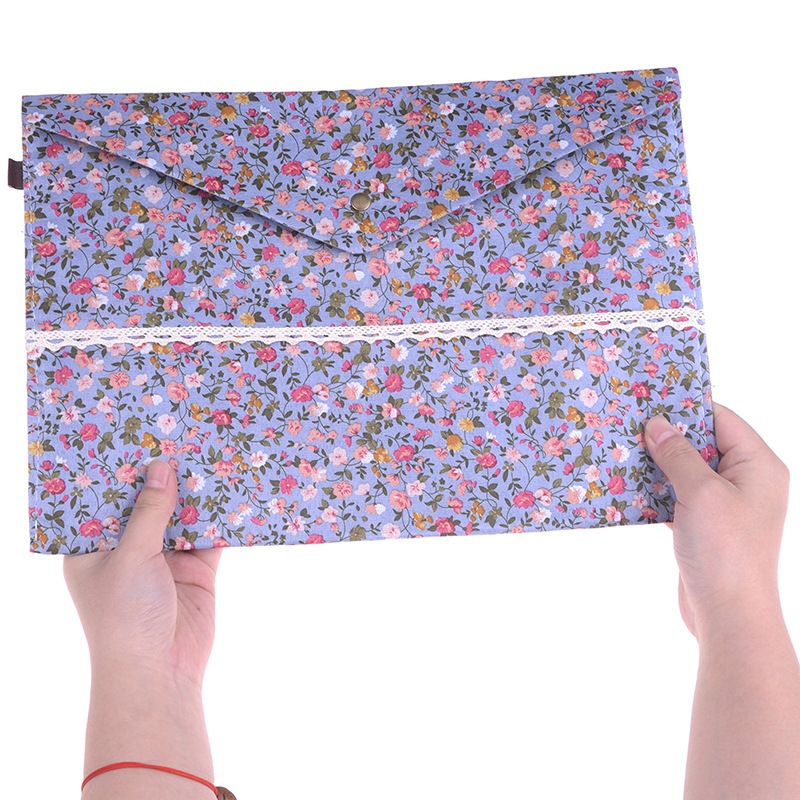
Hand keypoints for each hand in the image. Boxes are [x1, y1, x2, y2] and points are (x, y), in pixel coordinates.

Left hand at [63, 459, 222, 689]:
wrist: (160, 672)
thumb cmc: (125, 617)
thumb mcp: (131, 558)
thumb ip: (149, 512)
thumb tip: (162, 467)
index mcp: (94, 548)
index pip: (104, 500)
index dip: (120, 471)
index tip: (135, 436)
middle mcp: (128, 549)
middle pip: (147, 503)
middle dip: (162, 476)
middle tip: (178, 435)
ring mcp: (165, 558)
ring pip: (181, 515)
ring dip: (194, 492)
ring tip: (208, 451)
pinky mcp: (197, 569)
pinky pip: (210, 535)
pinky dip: (221, 516)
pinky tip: (233, 487)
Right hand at [644, 402, 789, 639]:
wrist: (730, 616)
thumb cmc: (725, 551)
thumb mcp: (700, 493)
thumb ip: (678, 454)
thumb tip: (658, 425)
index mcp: (758, 465)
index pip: (721, 419)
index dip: (686, 408)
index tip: (650, 399)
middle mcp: (746, 481)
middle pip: (702, 444)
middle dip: (666, 437)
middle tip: (629, 423)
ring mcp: (725, 506)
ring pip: (686, 472)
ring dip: (657, 465)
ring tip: (622, 450)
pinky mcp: (705, 526)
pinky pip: (677, 497)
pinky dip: (655, 492)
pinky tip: (627, 486)